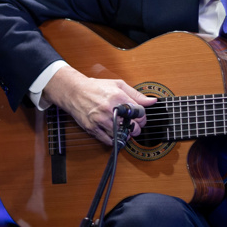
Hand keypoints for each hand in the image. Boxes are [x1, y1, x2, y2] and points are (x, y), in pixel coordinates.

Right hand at [41, 65, 155, 145]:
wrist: (74, 91)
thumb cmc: (96, 87)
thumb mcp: (118, 85)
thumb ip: (136, 94)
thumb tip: (152, 101)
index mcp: (118, 97)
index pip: (140, 113)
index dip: (142, 117)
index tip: (139, 118)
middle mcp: (110, 109)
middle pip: (132, 126)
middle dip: (136, 128)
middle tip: (133, 125)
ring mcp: (100, 120)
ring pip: (121, 135)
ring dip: (125, 135)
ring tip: (123, 129)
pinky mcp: (92, 128)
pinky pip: (108, 140)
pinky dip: (114, 139)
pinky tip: (114, 133)